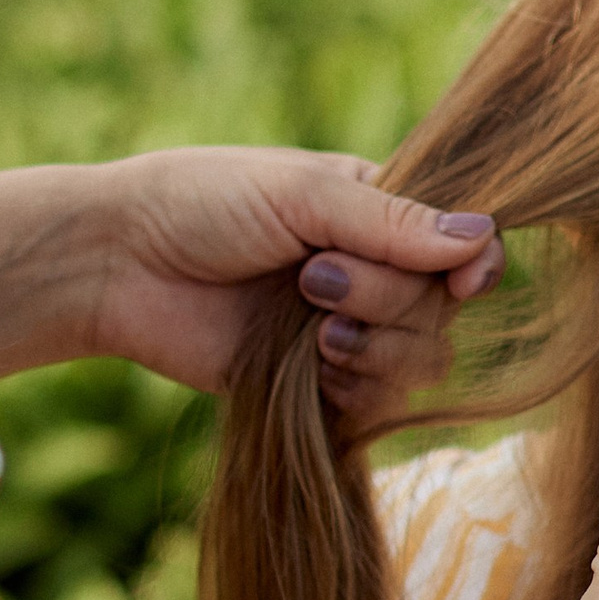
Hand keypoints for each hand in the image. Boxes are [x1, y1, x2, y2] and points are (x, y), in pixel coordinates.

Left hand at [90, 146, 503, 410]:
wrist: (116, 267)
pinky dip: (354, 392)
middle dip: (388, 300)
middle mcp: (370, 268)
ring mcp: (343, 327)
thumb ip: (389, 220)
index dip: (472, 268)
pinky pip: (375, 406)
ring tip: (313, 331)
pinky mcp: (314, 383)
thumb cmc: (199, 203)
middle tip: (313, 280)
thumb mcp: (298, 193)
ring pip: (419, 362)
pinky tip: (310, 369)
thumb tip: (483, 239)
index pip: (463, 243)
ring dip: (376, 351)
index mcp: (374, 207)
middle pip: (440, 309)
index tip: (460, 282)